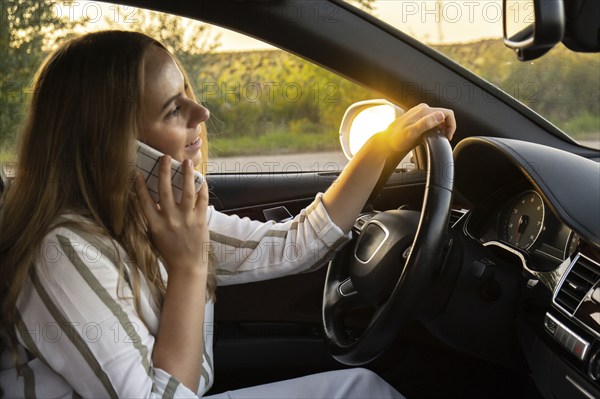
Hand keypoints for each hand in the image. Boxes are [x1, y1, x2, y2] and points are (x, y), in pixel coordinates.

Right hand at [135, 155, 208, 273]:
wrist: (187, 267)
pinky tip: (201, 179)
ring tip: (186, 162)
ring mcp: (186, 220)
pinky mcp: (200, 221)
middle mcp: (169, 220)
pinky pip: (202, 200)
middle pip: (164, 191)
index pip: (144, 201)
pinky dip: (202, 188)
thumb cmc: (169, 251)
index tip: (137, 171)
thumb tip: (153, 199)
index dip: (139, 185)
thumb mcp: (155, 236)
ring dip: (186, 175)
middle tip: (165, 157)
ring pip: (186, 192)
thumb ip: (154, 218)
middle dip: (164, 172)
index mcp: (154, 224)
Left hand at [381, 103, 455, 153]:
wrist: (386, 141)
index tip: (448, 136)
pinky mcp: (419, 119)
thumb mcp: (412, 133)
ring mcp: (421, 114)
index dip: (451, 125)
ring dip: (442, 128)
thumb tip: (440, 116)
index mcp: (423, 111)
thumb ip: (426, 123)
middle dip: (447, 127)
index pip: (447, 113)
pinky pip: (433, 122)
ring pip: (439, 119)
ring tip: (437, 138)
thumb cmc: (396, 138)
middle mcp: (423, 110)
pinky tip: (430, 136)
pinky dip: (436, 129)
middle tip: (444, 138)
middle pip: (444, 115)